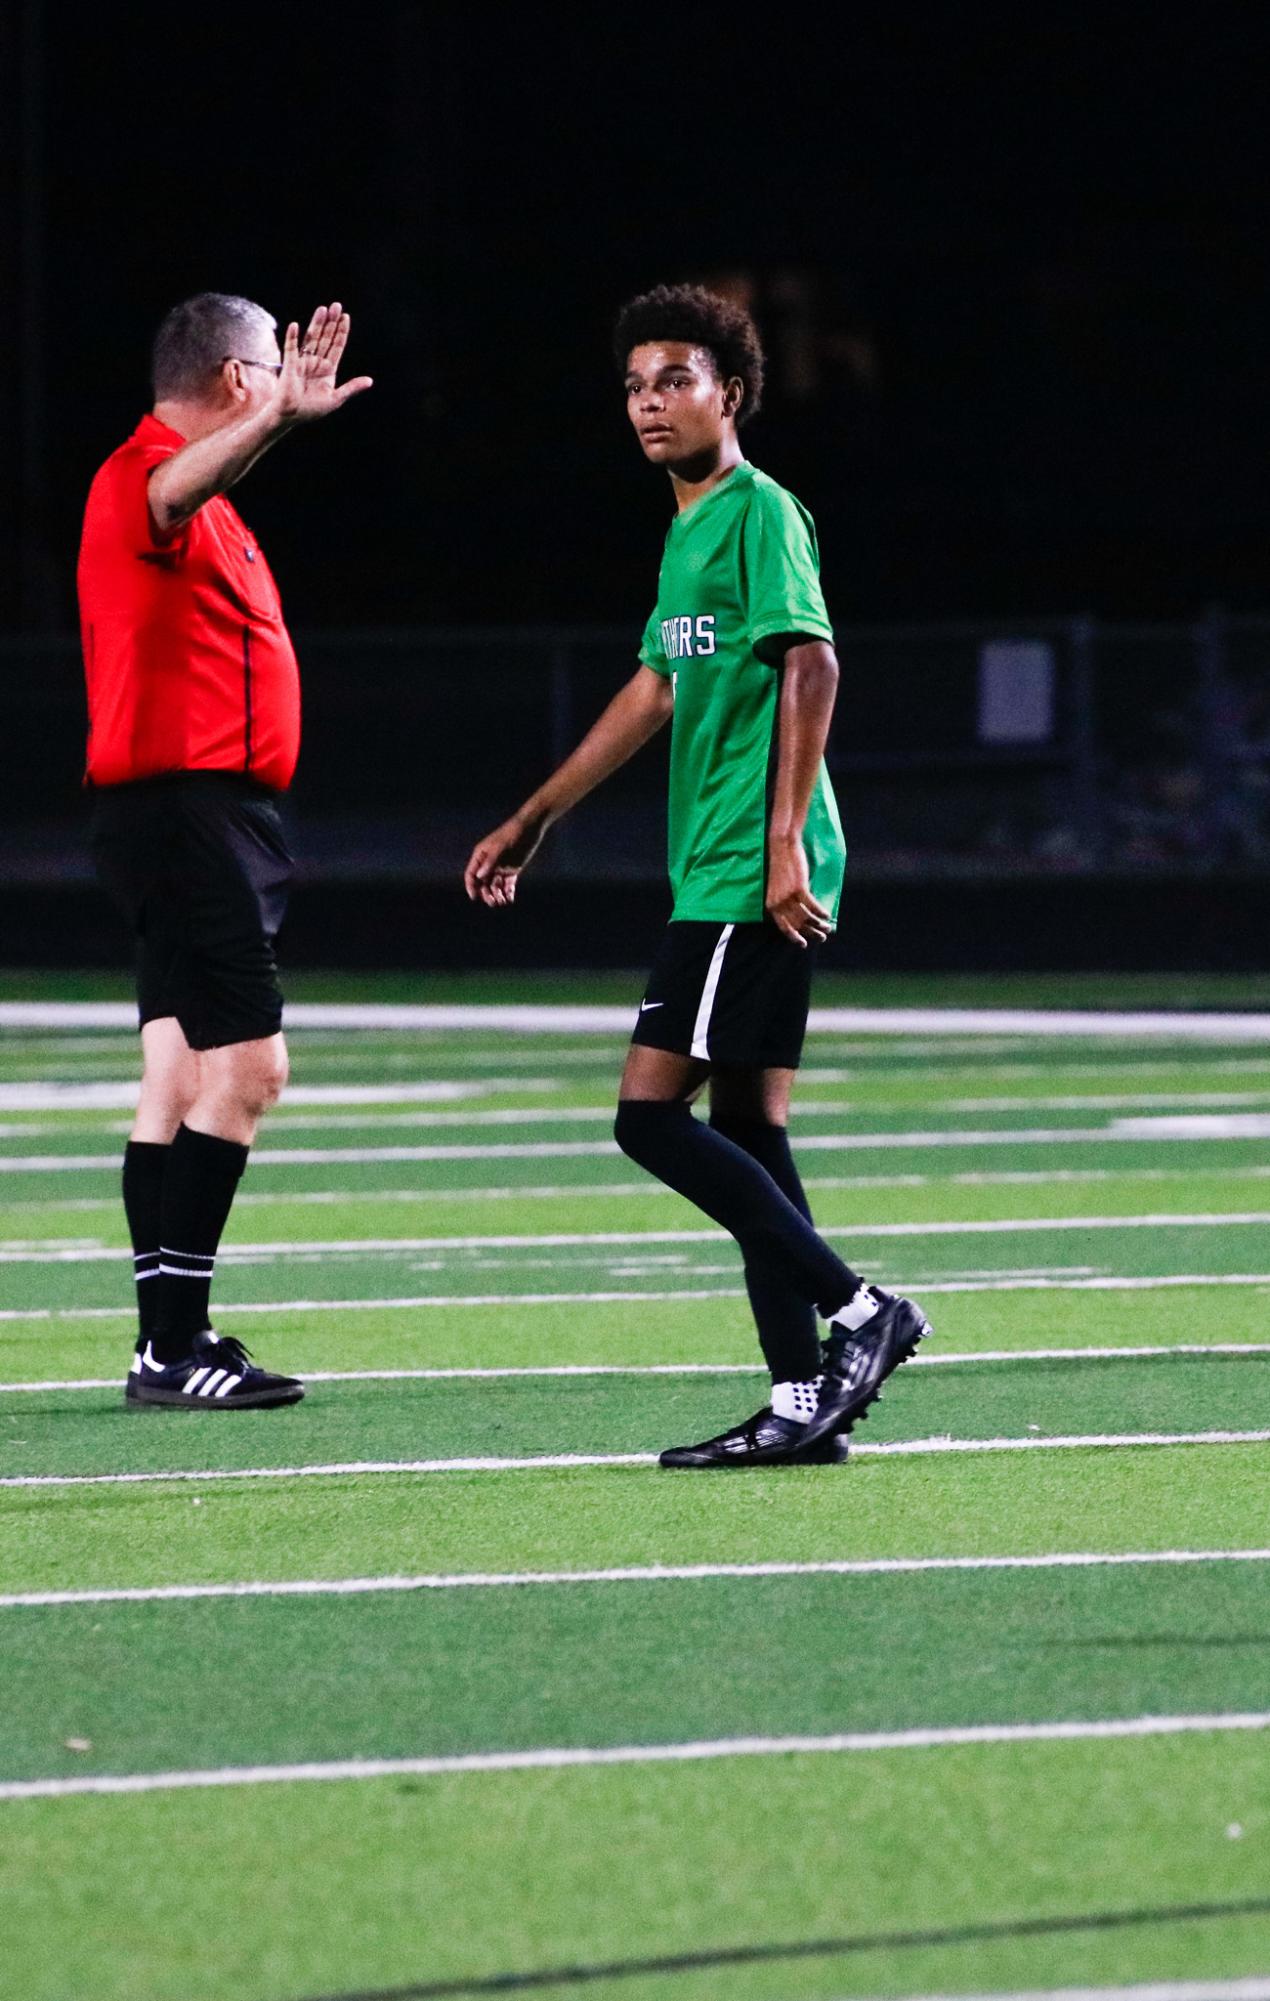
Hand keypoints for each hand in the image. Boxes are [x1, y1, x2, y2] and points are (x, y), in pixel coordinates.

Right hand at [272, 303, 372, 423]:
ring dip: (317, 324)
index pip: (336, 346)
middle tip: (336, 306)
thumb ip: (351, 388)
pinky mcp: (290, 365)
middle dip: (331, 322)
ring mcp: (303, 361)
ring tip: (322, 309)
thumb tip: (370, 381)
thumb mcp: (336, 398)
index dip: (341, 332)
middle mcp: (316, 362)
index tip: (346, 317)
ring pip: (311, 339)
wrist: (292, 416)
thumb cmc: (312, 410)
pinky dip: (292, 337)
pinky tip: (295, 326)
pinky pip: (291, 348)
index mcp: (328, 369)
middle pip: (325, 338)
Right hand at [464, 814, 545, 906]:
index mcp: (481, 856)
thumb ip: (490, 862)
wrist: (530, 828)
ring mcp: (500, 867)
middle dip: (486, 894)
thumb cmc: (512, 833)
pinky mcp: (512, 870)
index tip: (475, 898)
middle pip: (483, 883)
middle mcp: (488, 863)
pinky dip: (508, 892)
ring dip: (497, 895)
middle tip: (494, 902)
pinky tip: (510, 899)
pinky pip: (507, 884)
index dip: (471, 886)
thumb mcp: (500, 847)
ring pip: (495, 886)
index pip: (471, 874)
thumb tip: (479, 877)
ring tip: (503, 902)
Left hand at [765, 833, 833, 946]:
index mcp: (771, 905)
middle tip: (821, 938)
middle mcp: (778, 903)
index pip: (783, 927)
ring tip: (827, 928)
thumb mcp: (778, 888)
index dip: (794, 937)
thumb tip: (799, 916)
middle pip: (797, 924)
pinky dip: (821, 912)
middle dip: (811, 933)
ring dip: (818, 925)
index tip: (803, 944)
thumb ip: (785, 902)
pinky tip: (827, 915)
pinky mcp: (798, 888)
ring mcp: (788, 896)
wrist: (782, 847)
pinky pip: (812, 906)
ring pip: (806, 917)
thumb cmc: (781, 866)